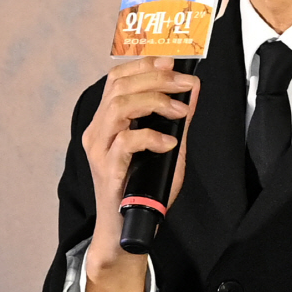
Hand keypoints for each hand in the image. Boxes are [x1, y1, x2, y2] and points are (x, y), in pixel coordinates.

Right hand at [81, 56, 199, 291]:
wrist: (129, 229)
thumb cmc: (145, 189)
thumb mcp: (168, 148)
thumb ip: (177, 120)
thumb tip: (193, 91)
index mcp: (108, 120)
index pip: (117, 78)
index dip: (144, 64)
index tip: (174, 62)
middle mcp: (98, 130)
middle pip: (120, 86)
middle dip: (158, 79)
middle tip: (187, 84)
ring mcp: (99, 148)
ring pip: (120, 106)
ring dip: (155, 102)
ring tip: (181, 111)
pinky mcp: (106, 168)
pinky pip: (126, 141)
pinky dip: (152, 137)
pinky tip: (170, 143)